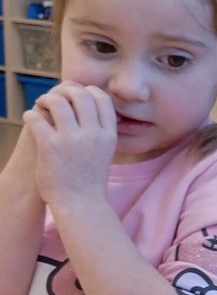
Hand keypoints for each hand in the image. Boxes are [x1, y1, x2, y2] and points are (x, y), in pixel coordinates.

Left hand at [25, 82, 117, 207]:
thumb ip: (100, 128)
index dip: (88, 91)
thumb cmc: (89, 178)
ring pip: (57, 101)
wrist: (80, 204)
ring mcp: (72, 140)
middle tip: (55, 98)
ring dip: (46, 99)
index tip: (77, 94)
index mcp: (108, 135)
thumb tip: (90, 103)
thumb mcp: (105, 151)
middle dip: (65, 91)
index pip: (101, 98)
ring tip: (41, 105)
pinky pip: (36, 118)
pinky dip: (30, 114)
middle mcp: (93, 135)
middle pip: (80, 95)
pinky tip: (30, 118)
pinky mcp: (51, 146)